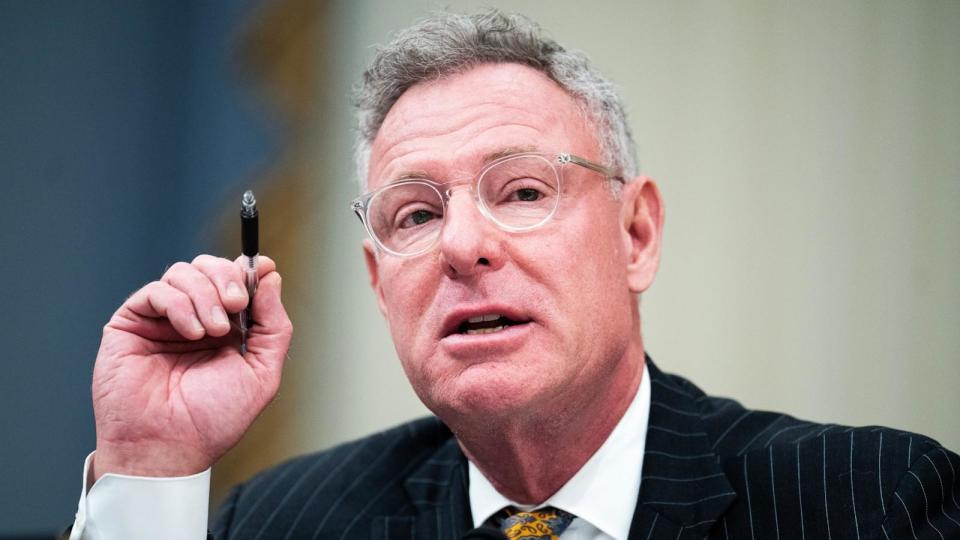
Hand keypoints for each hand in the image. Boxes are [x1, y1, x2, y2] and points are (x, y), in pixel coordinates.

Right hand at [90, 255, 292, 480]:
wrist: (169, 448)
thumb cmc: (213, 420)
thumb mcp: (262, 372)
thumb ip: (273, 325)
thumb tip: (270, 276)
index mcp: (226, 329)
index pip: (235, 280)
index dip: (249, 270)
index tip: (262, 268)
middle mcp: (194, 319)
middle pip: (208, 267)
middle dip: (228, 277)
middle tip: (237, 303)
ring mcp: (162, 320)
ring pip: (183, 273)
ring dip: (205, 295)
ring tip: (211, 332)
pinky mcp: (131, 323)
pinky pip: (157, 291)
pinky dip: (179, 304)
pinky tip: (190, 332)